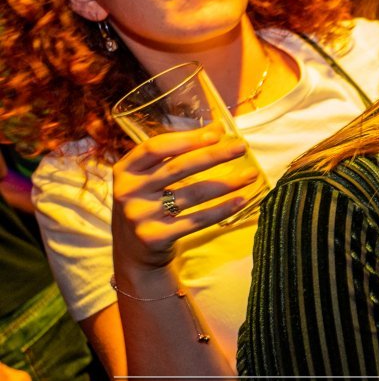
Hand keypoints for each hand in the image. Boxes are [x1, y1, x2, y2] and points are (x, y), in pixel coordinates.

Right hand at [111, 123, 260, 272]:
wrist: (133, 253)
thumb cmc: (149, 203)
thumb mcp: (151, 177)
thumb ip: (177, 153)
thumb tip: (218, 127)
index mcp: (125, 170)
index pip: (155, 147)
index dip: (186, 139)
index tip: (217, 134)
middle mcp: (128, 192)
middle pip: (177, 168)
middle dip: (213, 155)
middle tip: (241, 147)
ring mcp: (139, 216)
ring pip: (191, 195)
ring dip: (225, 183)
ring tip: (250, 175)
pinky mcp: (154, 238)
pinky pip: (195, 221)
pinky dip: (221, 210)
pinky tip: (241, 200)